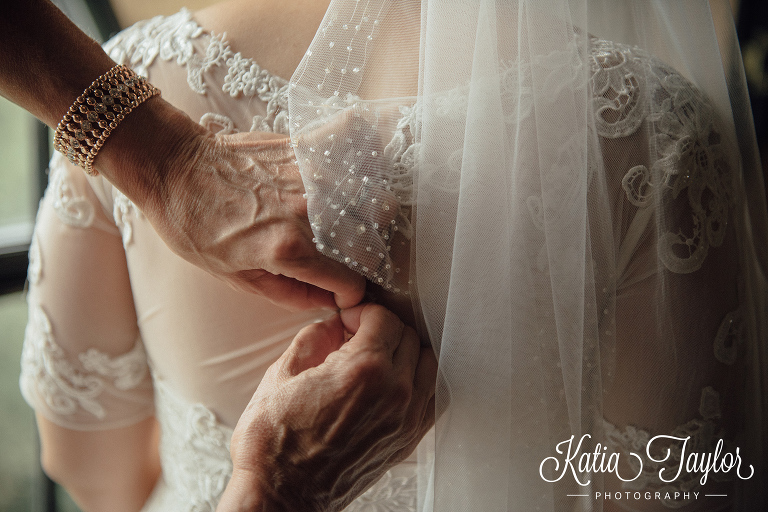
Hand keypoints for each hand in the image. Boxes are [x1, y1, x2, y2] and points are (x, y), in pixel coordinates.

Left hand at [100, 101, 365, 309]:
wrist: (172, 165)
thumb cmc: (193, 224)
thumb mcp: (233, 276)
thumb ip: (287, 294)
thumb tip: (325, 301)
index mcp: (289, 249)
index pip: (351, 282)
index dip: (347, 294)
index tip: (338, 291)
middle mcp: (308, 212)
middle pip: (370, 244)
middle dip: (363, 260)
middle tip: (342, 260)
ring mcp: (312, 176)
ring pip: (375, 203)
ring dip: (367, 219)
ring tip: (346, 224)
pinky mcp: (306, 149)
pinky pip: (354, 151)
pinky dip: (365, 162)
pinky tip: (352, 174)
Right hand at [217, 303, 436, 511]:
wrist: (279, 496)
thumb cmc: (274, 444)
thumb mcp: (281, 374)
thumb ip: (313, 337)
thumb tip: (333, 324)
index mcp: (362, 370)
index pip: (385, 318)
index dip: (362, 312)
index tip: (348, 319)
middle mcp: (393, 392)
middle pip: (409, 336)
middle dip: (382, 328)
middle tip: (356, 336)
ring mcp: (405, 419)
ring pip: (428, 362)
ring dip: (405, 351)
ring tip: (376, 357)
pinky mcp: (407, 440)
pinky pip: (433, 397)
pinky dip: (419, 381)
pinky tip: (394, 382)